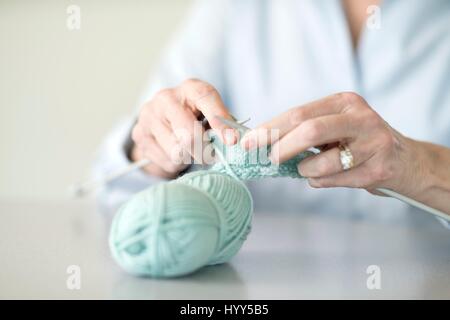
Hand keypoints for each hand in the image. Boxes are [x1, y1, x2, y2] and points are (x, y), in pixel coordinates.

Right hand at [131, 79, 236, 178]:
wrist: (161, 121)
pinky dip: (175, 164)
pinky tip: (174, 153)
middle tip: (210, 156)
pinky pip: (166, 160)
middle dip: (204, 151)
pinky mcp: (139, 134)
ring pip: (177, 152)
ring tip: (188, 150)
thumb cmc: (194, 117)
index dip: (220, 121)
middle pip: (189, 135)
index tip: (232, 140)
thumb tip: (233, 140)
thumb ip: (222, 123)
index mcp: (190, 88)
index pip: (206, 98)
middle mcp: (166, 97)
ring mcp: (149, 115)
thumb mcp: (210, 114)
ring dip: (188, 158)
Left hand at [240, 92, 428, 198]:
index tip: (248, 143)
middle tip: (268, 159)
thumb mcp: (335, 126)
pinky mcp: (379, 169)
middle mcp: (360, 118)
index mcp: (344, 102)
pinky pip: (334, 181)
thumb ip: (304, 130)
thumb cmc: (357, 142)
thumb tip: (262, 143)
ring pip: (321, 163)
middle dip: (280, 147)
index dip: (269, 129)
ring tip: (307, 170)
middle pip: (309, 130)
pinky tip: (325, 177)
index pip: (298, 113)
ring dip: (305, 171)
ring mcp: (373, 143)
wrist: (404, 160)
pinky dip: (320, 182)